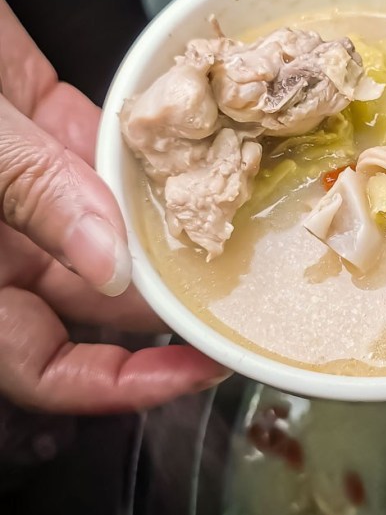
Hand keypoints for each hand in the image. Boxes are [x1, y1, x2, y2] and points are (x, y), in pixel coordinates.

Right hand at [0, 0, 227, 412]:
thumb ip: (28, 194)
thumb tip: (109, 269)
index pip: (41, 364)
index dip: (116, 384)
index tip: (191, 372)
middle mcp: (1, 242)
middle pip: (92, 305)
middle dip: (164, 309)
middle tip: (232, 302)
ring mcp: (27, 186)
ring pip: (109, 237)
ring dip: (165, 240)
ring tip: (232, 239)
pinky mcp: (48, 129)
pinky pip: (108, 167)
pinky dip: (149, 173)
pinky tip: (199, 169)